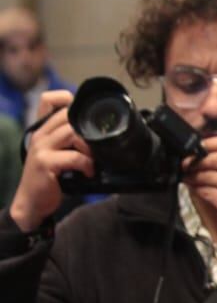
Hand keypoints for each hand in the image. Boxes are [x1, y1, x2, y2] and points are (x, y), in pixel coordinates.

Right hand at [8, 90, 91, 232]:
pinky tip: (88, 172)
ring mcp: (41, 148)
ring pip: (73, 133)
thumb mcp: (58, 154)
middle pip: (68, 115)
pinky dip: (87, 164)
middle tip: (96, 147)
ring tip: (93, 160)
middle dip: (88, 129)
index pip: (50, 100)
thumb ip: (70, 141)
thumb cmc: (50, 178)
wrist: (31, 202)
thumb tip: (98, 135)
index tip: (85, 117)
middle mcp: (40, 134)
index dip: (69, 99)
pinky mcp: (45, 163)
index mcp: (42, 129)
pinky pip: (74, 156)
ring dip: (89, 147)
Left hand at [182, 126, 216, 240]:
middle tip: (187, 163)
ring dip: (194, 176)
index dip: (211, 142)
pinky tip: (196, 188)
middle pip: (216, 159)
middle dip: (196, 160)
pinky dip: (197, 189)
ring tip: (189, 176)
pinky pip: (207, 191)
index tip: (198, 146)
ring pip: (208, 175)